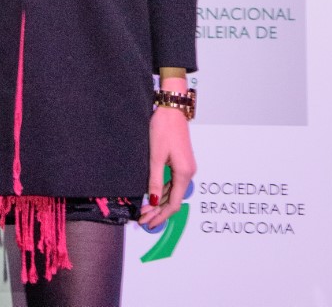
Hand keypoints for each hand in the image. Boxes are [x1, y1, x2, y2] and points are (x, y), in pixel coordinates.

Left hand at [137, 105, 195, 229]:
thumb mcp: (156, 157)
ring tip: (144, 211)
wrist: (172, 109)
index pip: (173, 204)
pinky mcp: (181, 161)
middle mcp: (188, 172)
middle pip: (173, 199)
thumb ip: (155, 181)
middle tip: (143, 220)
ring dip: (159, 202)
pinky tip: (152, 196)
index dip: (160, 216)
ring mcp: (185, 167)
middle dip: (158, 211)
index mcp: (184, 173)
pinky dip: (162, 191)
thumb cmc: (164, 129)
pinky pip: (172, 182)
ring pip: (172, 191)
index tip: (148, 223)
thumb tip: (152, 201)